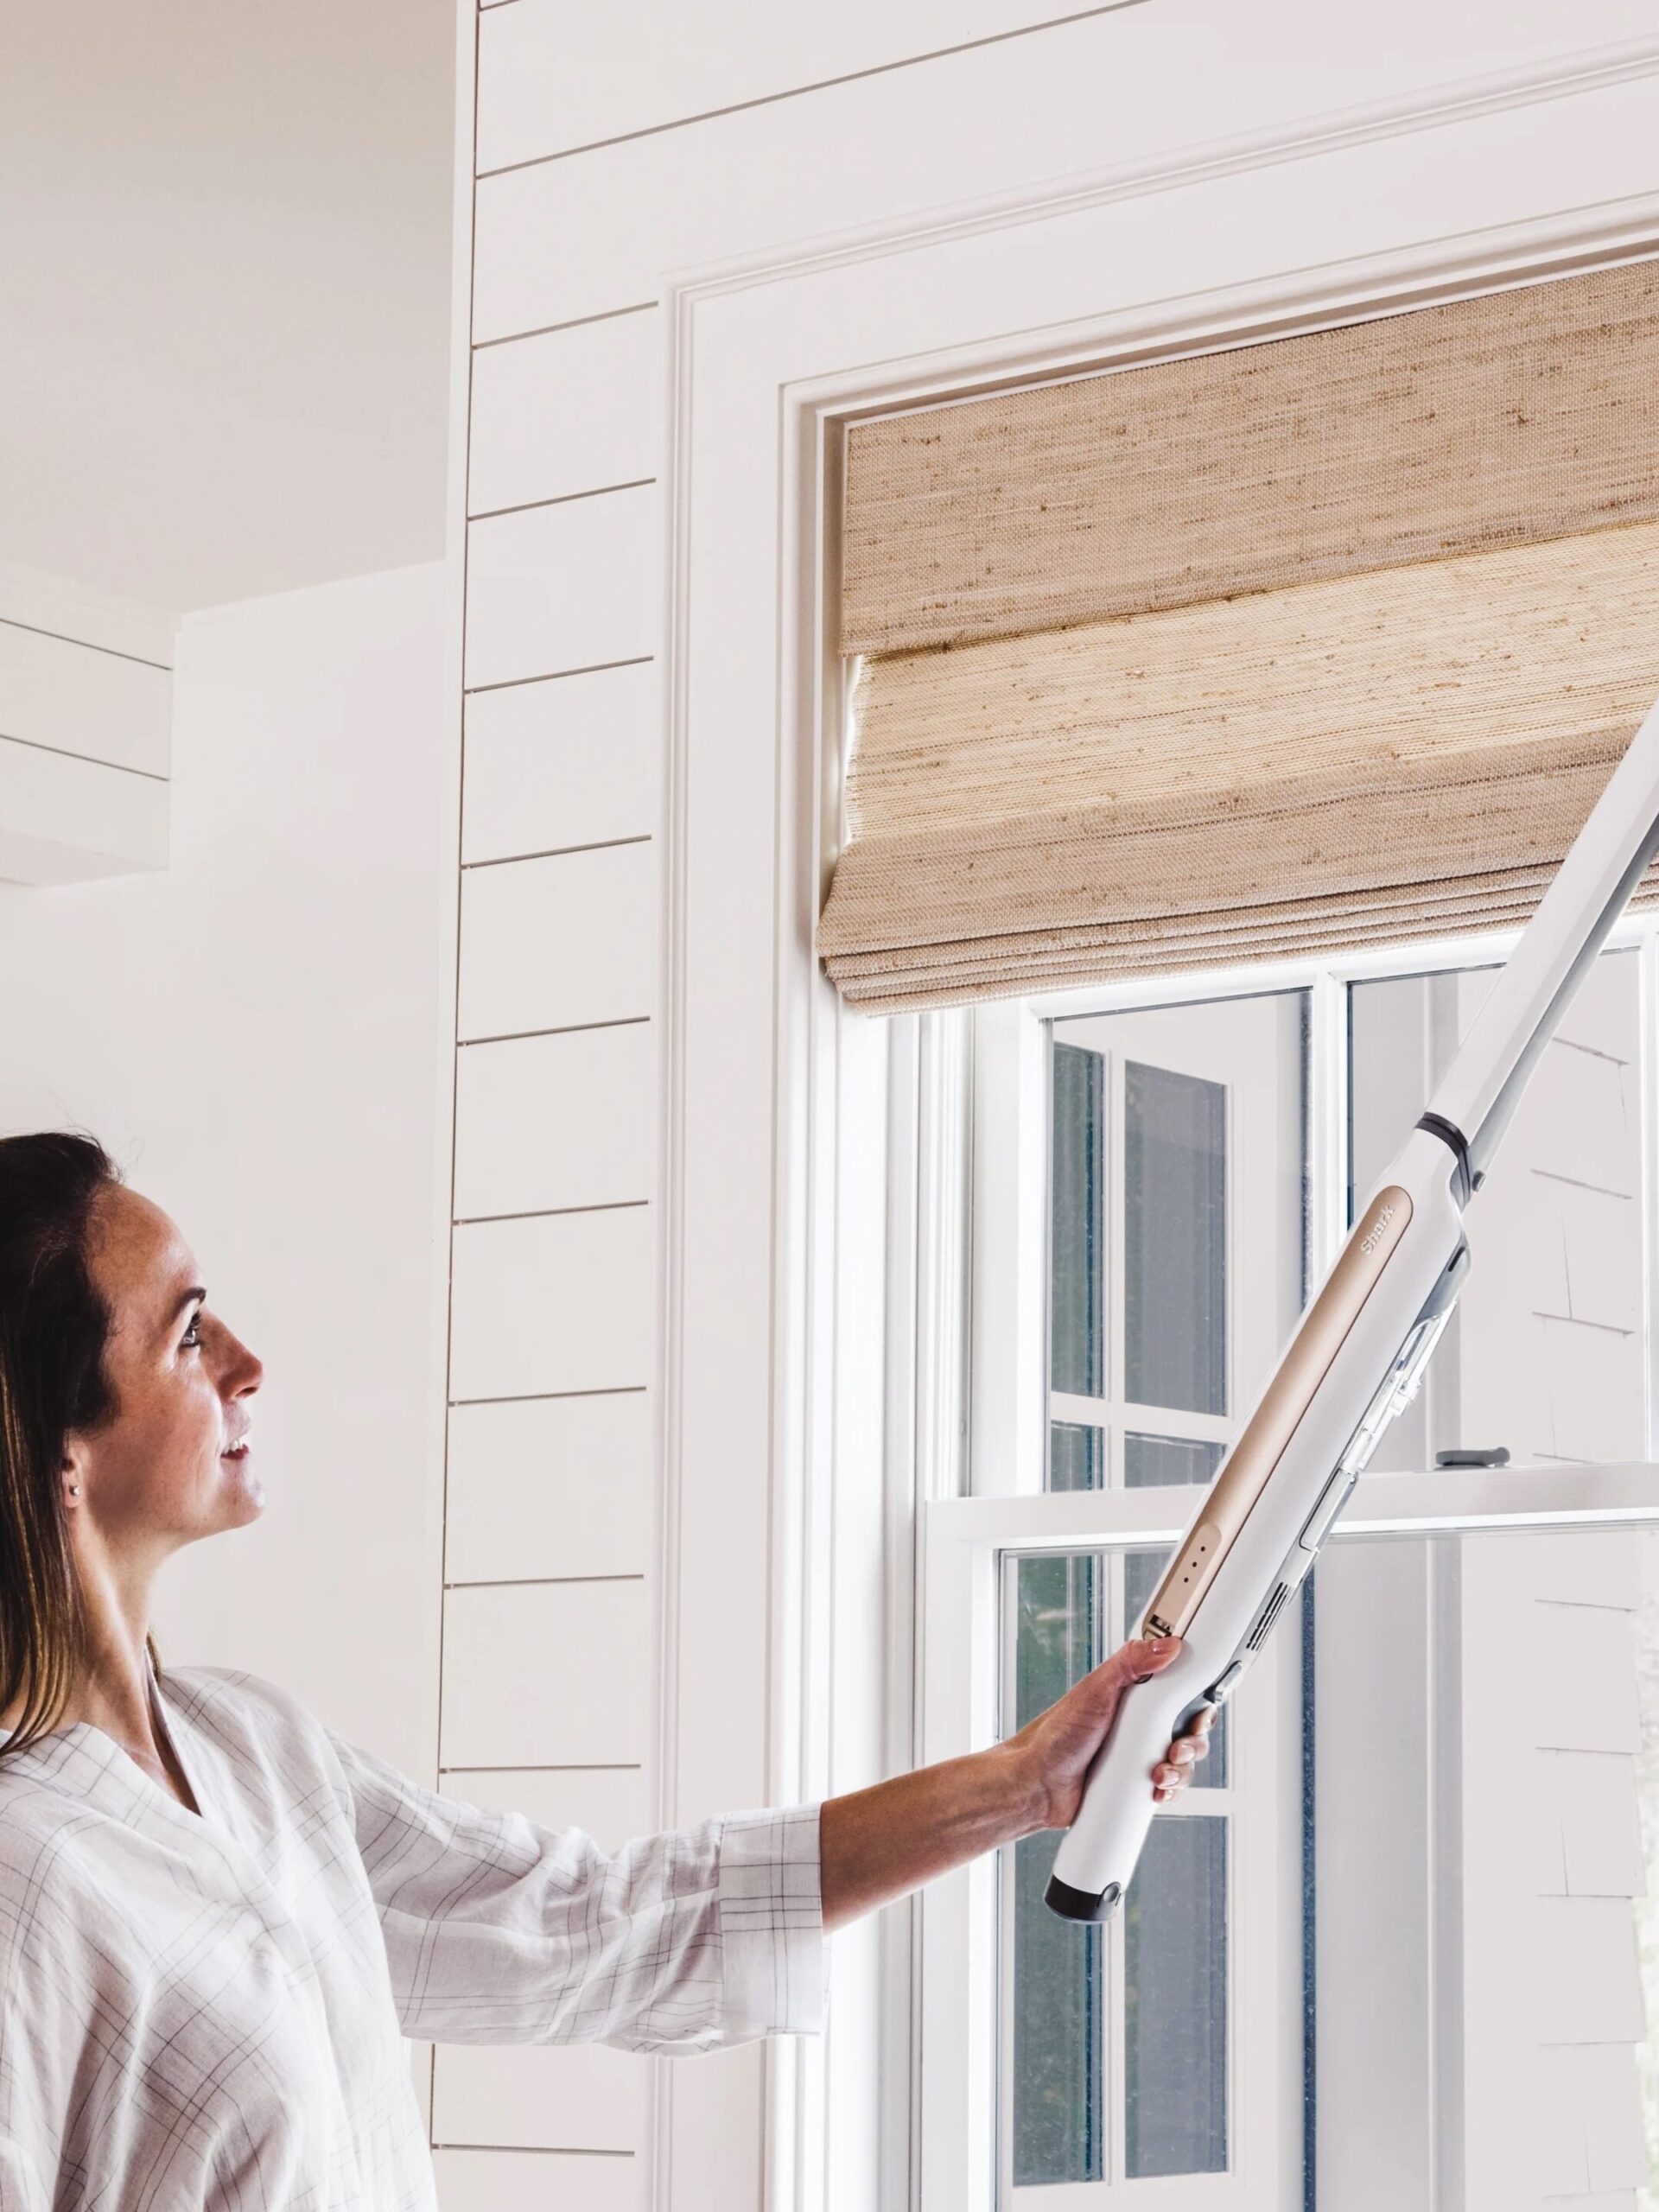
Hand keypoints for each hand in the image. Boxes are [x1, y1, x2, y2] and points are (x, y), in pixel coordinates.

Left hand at [1002, 1635, 1215, 1833]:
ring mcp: (1140, 1756)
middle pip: (1190, 1730)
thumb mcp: (1096, 1690)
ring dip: (1180, 1770)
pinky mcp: (1137, 1783)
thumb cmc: (1057, 1734)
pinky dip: (1170, 1790)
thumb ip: (1130, 1662)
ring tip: (1159, 1773)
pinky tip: (1156, 1790)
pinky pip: (1168, 1787)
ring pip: (1183, 1762)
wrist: (1037, 1783)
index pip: (1179, 1692)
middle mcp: (1141, 1725)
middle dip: (1193, 1741)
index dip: (1197, 1702)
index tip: (1200, 1710)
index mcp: (1134, 1697)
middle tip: (1176, 1748)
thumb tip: (1168, 1645)